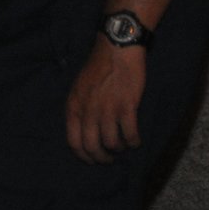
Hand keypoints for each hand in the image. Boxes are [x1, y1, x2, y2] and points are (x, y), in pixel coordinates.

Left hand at [65, 37, 145, 163]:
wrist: (116, 50)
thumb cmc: (98, 68)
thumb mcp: (78, 88)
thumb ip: (79, 108)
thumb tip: (83, 131)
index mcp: (74, 106)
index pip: (73, 141)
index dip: (83, 155)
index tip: (92, 160)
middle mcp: (88, 110)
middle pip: (92, 147)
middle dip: (101, 158)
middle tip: (108, 159)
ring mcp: (107, 109)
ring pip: (112, 144)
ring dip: (119, 149)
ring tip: (123, 146)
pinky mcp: (126, 106)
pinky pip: (130, 134)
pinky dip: (133, 142)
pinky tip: (135, 141)